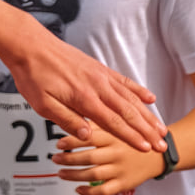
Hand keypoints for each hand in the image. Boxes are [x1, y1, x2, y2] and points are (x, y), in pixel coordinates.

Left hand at [4, 19, 164, 153]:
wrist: (32, 46)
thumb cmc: (34, 75)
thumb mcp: (42, 104)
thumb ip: (66, 119)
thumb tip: (86, 136)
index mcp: (83, 98)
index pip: (113, 122)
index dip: (131, 137)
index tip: (146, 149)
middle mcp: (98, 86)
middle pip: (128, 112)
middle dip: (147, 131)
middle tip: (161, 145)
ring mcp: (101, 76)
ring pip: (131, 98)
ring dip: (148, 115)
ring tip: (161, 128)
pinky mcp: (100, 69)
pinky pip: (125, 81)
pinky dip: (139, 91)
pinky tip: (150, 99)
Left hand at [52, 127, 165, 194]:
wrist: (160, 152)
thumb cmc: (133, 136)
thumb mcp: (118, 123)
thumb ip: (96, 123)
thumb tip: (73, 119)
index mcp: (115, 135)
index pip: (90, 137)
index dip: (72, 141)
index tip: (59, 143)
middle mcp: (117, 153)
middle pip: (89, 157)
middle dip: (68, 159)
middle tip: (55, 158)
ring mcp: (121, 169)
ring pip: (93, 175)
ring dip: (73, 175)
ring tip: (61, 172)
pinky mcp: (125, 183)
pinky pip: (104, 191)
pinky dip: (88, 192)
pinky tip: (77, 189)